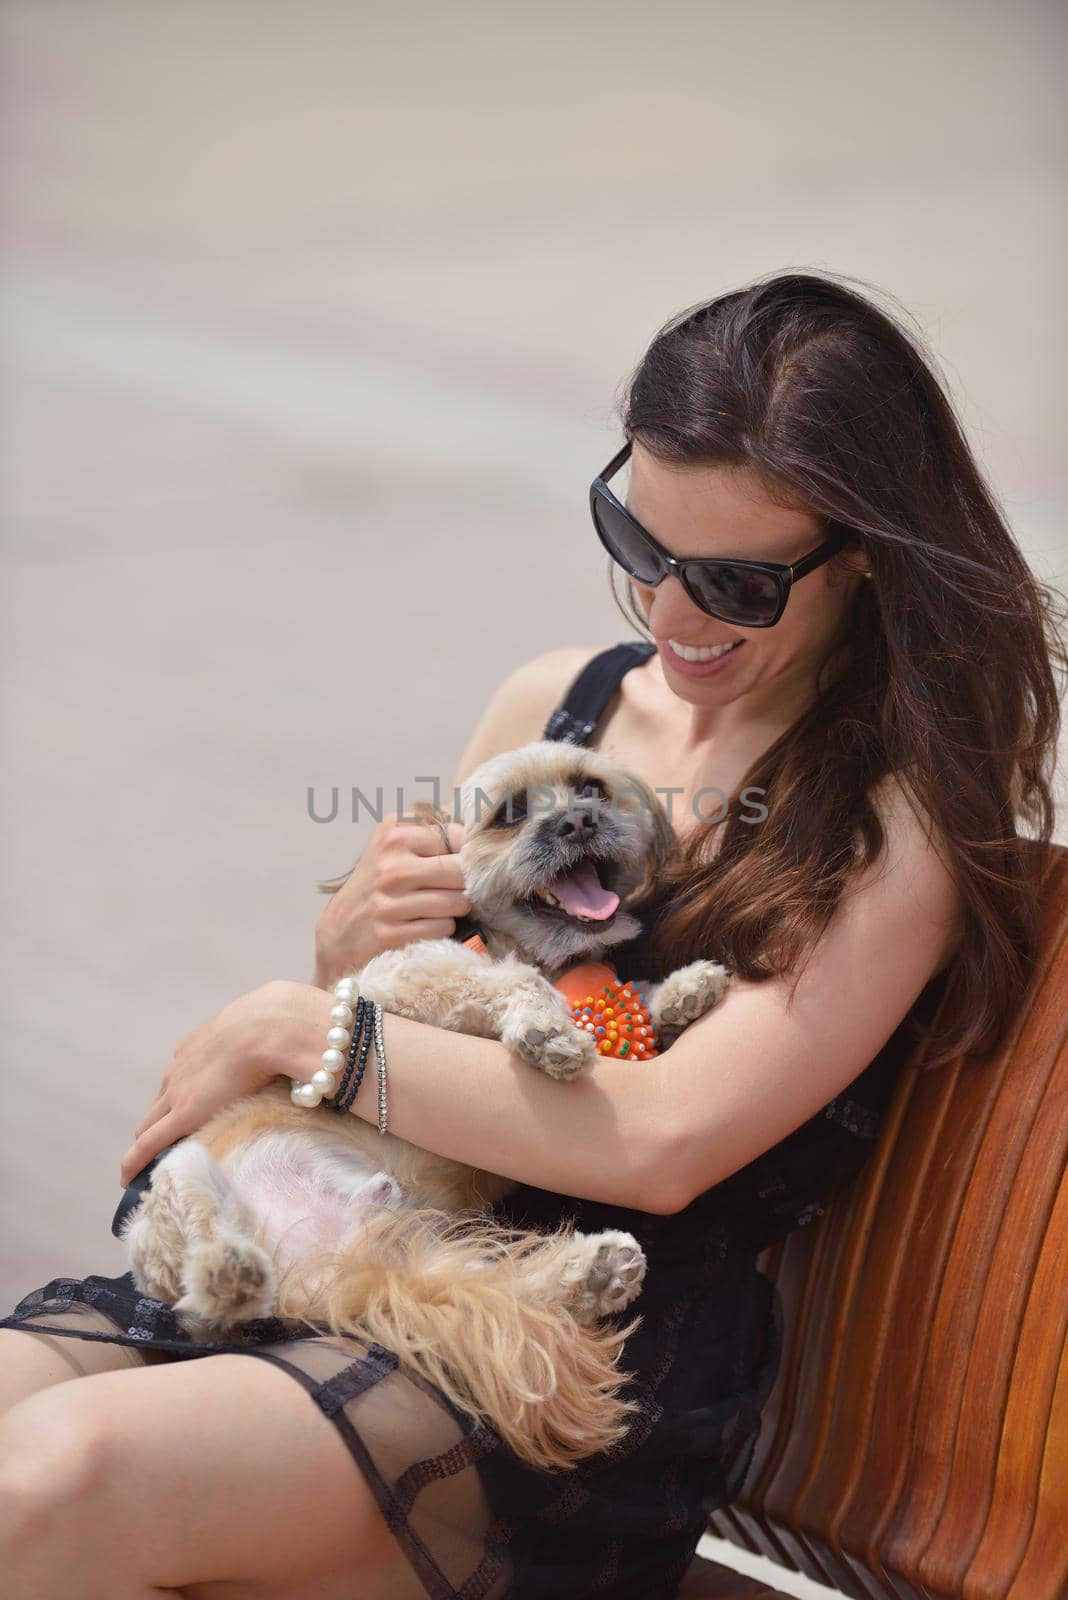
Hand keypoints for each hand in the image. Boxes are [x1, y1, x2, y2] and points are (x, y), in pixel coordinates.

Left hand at [119, 980, 332, 1186]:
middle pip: (159, 1102)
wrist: (273, 1026)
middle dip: (157, 1122)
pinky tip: (128, 1178)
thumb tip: (297, 1049)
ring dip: (149, 1141)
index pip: (180, 1078)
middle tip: (163, 1144)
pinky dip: (135, 1160)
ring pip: (151, 1123)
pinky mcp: (181, 1115)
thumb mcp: (264, 1030)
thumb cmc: (278, 1024)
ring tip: (148, 1163)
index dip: (178, 1099)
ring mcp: (177, 1092)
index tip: (183, 1113)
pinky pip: (148, 1144)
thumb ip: (268, 1041)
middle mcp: (179, 1068)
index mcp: (197, 1046)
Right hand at [313, 812, 469, 988]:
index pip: (458, 837)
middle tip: (455, 889)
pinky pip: (443, 928)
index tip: (461, 863)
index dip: (468, 854)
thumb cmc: (376, 886)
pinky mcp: (391, 933)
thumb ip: (430, 833)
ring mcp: (389, 901)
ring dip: (456, 908)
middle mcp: (390, 866)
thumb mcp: (392, 847)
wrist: (338, 932)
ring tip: (440, 907)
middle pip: (460, 870)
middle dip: (466, 883)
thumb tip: (478, 832)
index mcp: (394, 835)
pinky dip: (442, 929)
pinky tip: (426, 925)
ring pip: (456, 902)